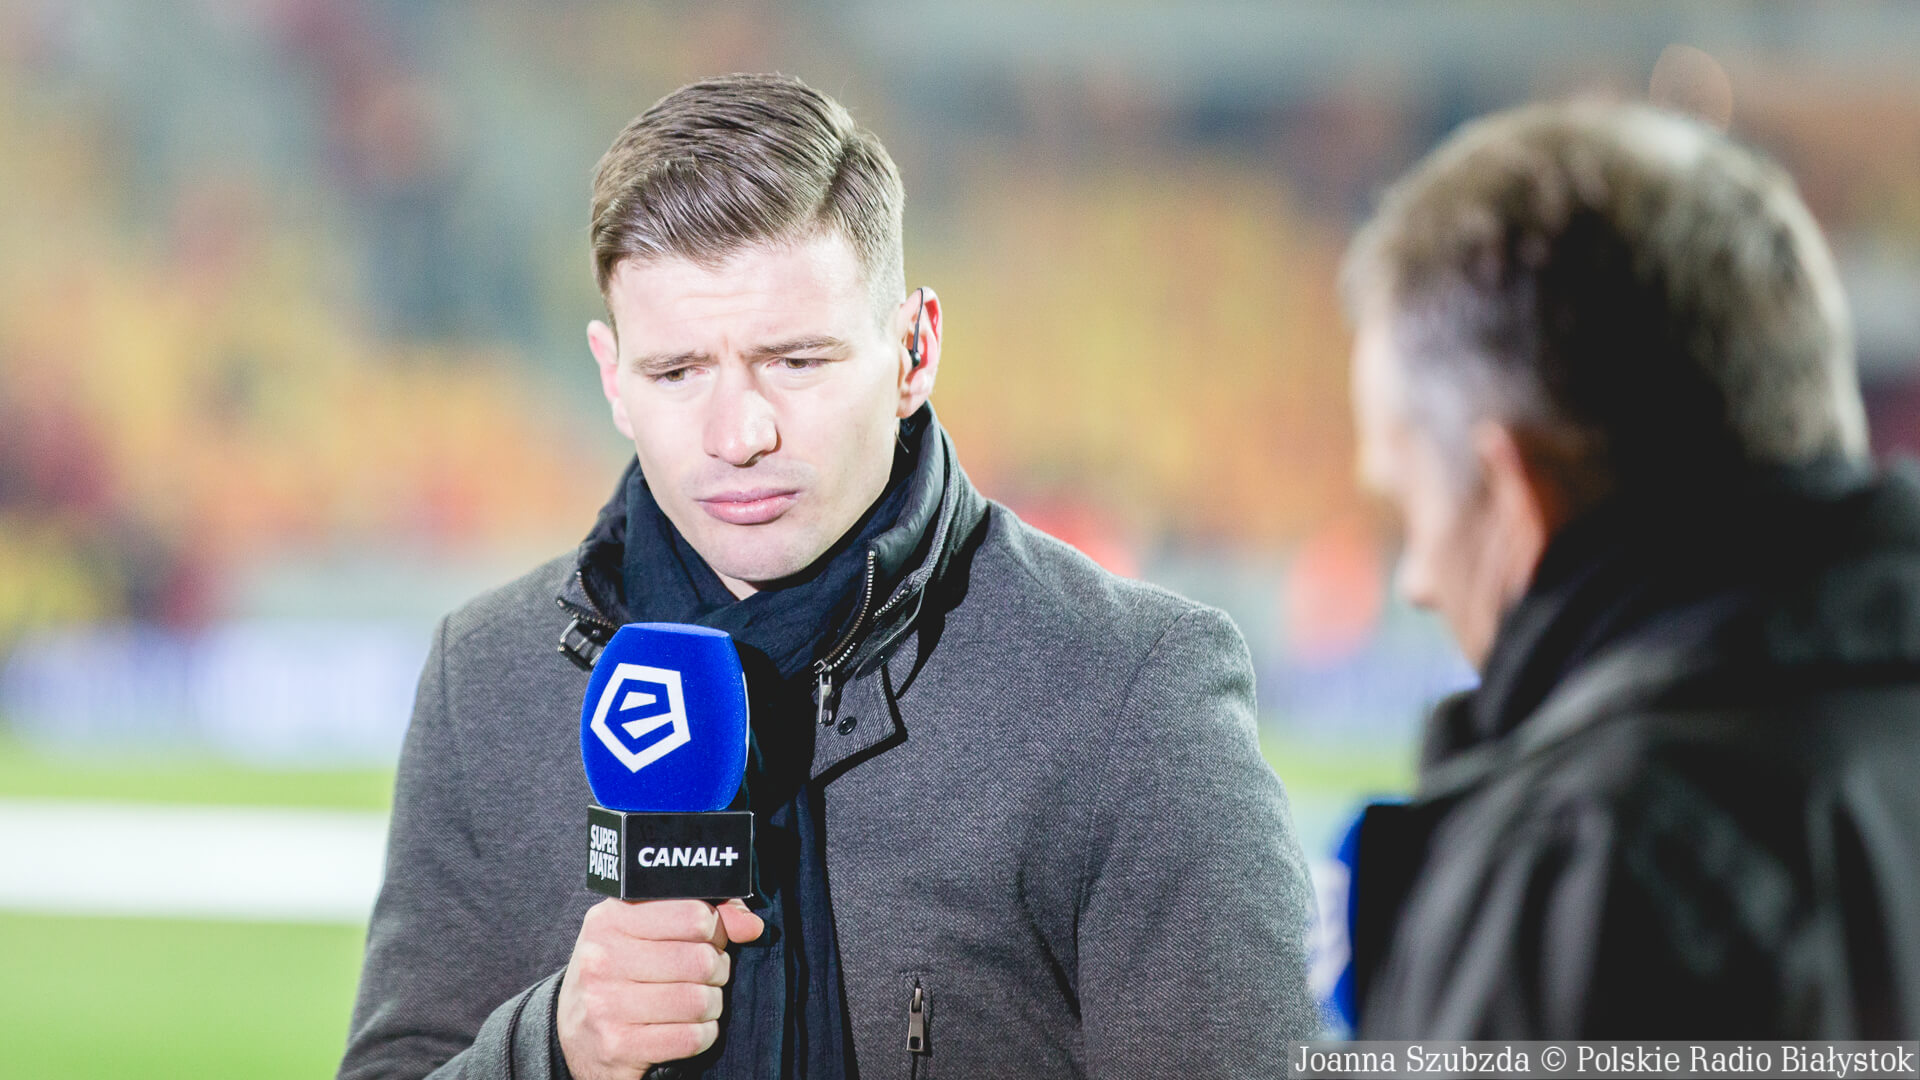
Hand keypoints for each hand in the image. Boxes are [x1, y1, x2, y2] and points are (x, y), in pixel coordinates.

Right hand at [556, 898, 764, 1078]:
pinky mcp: (618, 1045)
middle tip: (708, 974)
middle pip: (702, 960)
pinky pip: (692, 1037)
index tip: (708, 937)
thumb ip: (701, 915)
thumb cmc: (622, 973)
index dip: (714, 928)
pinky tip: (689, 1028)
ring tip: (698, 1001)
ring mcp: (606, 1004)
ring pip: (700, 1000)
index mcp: (610, 919)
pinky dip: (703, 1034)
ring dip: (711, 1004)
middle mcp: (602, 958)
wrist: (576, 1036)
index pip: (694, 914)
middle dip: (717, 970)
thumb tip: (751, 926)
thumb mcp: (647, 932)